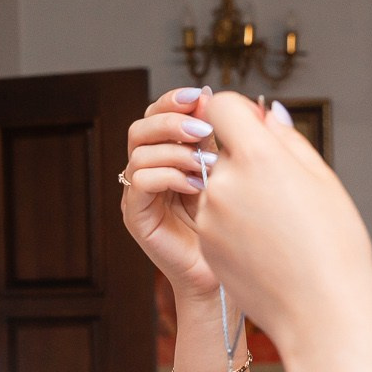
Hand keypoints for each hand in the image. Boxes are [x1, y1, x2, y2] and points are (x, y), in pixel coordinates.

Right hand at [122, 86, 221, 302]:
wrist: (228, 275)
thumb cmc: (234, 226)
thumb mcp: (231, 172)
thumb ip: (225, 140)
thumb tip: (233, 102)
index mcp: (168, 156)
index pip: (156, 115)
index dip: (173, 101)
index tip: (201, 96)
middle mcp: (148, 171)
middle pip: (139, 128)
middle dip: (171, 121)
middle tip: (203, 129)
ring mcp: (139, 195)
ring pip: (139, 152)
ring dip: (175, 151)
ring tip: (206, 164)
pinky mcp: (137, 216)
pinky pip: (141, 182)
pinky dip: (169, 176)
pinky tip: (197, 186)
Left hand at [189, 91, 371, 354]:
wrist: (321, 313)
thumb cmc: (334, 248)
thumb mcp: (324, 181)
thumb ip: (287, 139)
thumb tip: (266, 114)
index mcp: (259, 158)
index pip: (221, 106)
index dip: (238, 112)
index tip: (255, 126)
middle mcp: (225, 182)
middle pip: (220, 149)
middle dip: (243, 158)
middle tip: (280, 189)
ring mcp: (209, 215)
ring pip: (216, 185)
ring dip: (237, 192)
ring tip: (276, 224)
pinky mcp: (203, 242)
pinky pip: (213, 216)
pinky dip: (231, 221)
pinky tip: (263, 244)